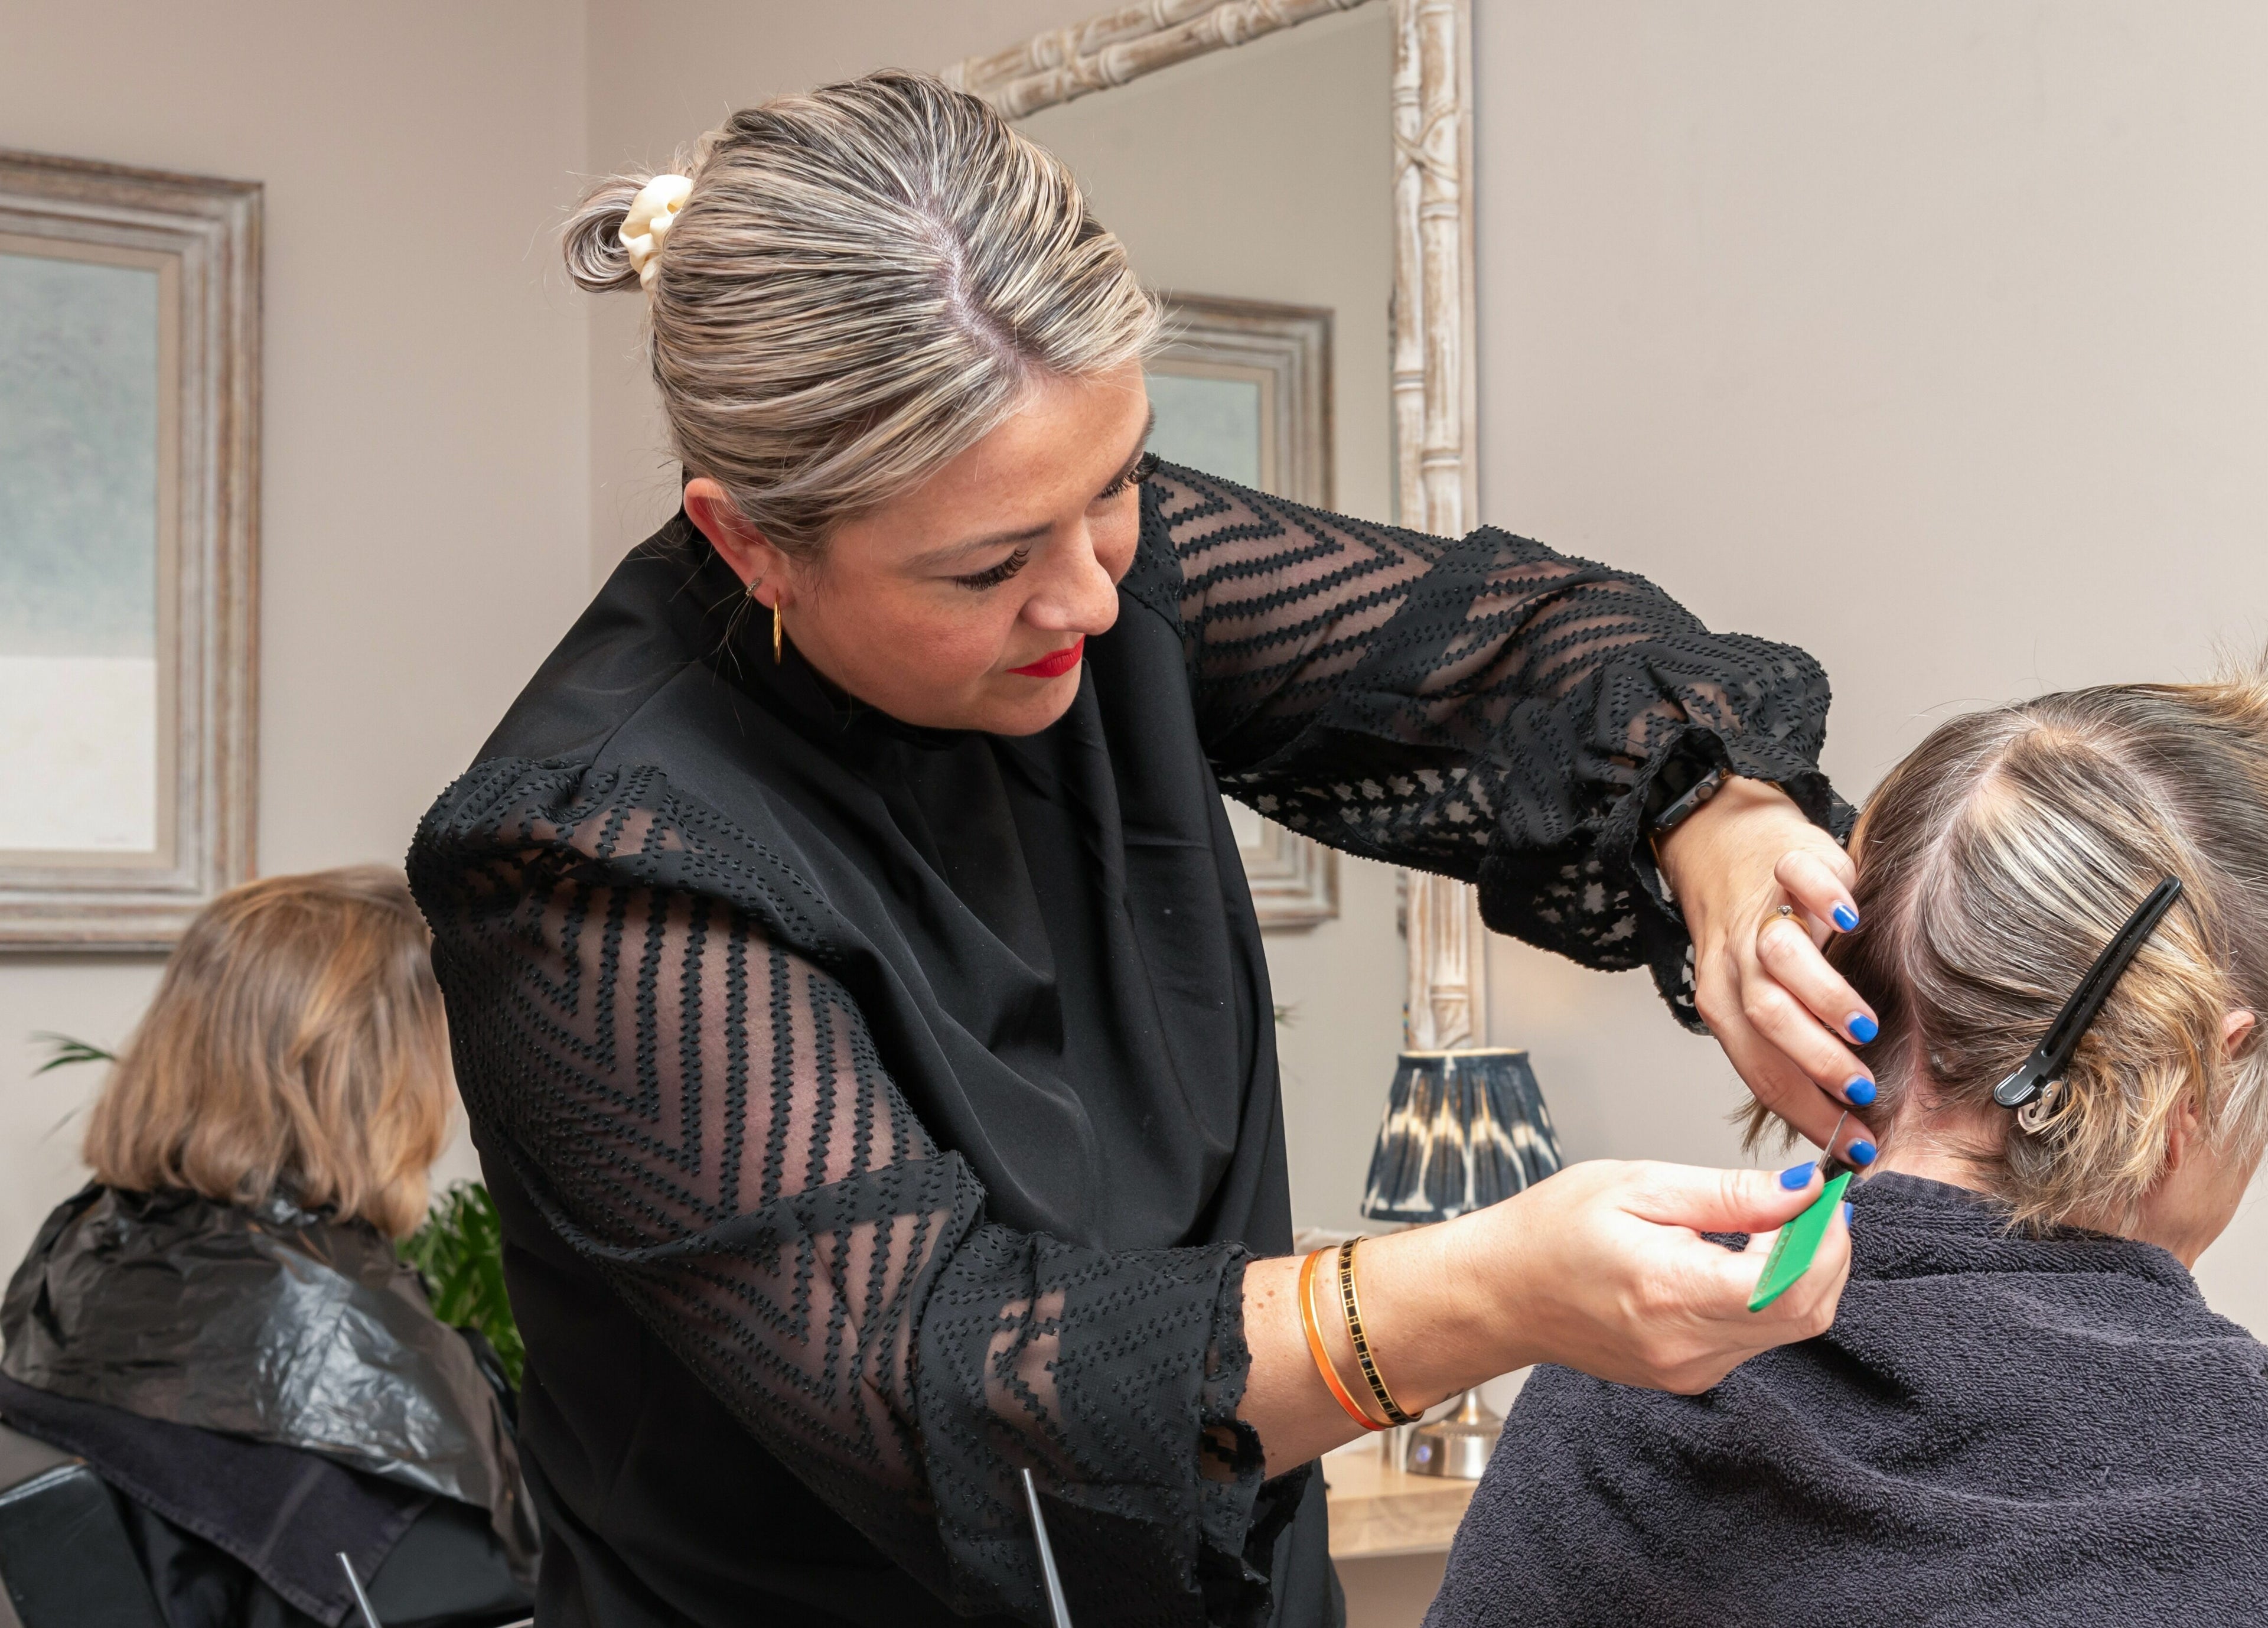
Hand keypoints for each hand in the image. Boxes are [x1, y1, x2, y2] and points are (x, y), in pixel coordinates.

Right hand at [1457, 1159, 1850, 1393]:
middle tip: (1811, 1202)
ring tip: (1768, 1222)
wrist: (1502, 1293)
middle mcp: (1686, 1346)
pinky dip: (1771, 1294)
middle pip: (1805, 1313)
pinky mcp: (1691, 1375)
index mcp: (1668, 1291)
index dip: (1826, 1238)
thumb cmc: (1553, 1230)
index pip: (1788, 1285)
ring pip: (1790, 1327)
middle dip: (1827, 1253)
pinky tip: (1740, 1257)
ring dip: (1801, 1273)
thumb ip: (1729, 1193)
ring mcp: (1690, 1369)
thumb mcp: (1638, 1186)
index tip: (1827, 1195)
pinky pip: (1758, 1337)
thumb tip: (1806, 1189)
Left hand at [1656, 776, 1874, 1156]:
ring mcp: (1759, 910)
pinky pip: (1798, 877)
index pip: (1761, 1070)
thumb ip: (1791, 1048)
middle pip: (1763, 1018)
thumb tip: (1848, 1121)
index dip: (1806, 1111)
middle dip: (1814, 1062)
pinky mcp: (1783, 861)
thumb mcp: (1760, 998)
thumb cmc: (1756, 939)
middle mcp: (1735, 961)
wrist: (1725, 848)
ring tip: (1863, 1026)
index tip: (1853, 1143)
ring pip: (1777, 958)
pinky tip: (1852, 920)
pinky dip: (1824, 897)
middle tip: (1862, 1090)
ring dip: (1821, 997)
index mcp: (1726, 1003)